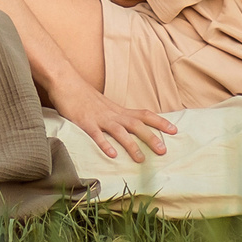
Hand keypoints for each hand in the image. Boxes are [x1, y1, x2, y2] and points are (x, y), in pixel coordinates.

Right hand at [50, 77, 176, 162]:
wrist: (66, 81)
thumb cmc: (85, 96)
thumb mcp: (106, 105)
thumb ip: (117, 116)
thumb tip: (130, 128)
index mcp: (119, 110)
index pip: (144, 114)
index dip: (160, 122)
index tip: (175, 130)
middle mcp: (113, 114)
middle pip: (136, 125)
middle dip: (151, 137)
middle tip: (164, 151)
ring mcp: (99, 118)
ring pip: (119, 132)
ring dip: (131, 145)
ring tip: (141, 159)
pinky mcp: (85, 123)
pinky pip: (96, 135)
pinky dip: (105, 145)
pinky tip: (112, 155)